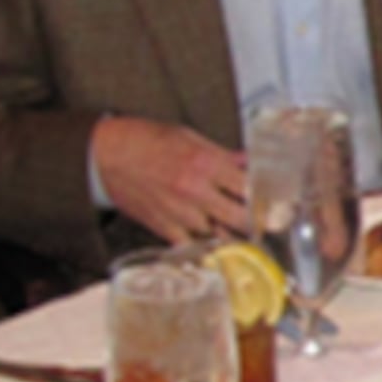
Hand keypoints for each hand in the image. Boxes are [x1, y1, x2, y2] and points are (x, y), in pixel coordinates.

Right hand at [94, 116, 250, 240]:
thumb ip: (221, 154)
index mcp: (206, 163)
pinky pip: (192, 244)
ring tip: (241, 234)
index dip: (265, 198)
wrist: (106, 154)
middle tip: (265, 224)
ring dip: (230, 234)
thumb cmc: (145, 139)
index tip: (275, 203)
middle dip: (255, 222)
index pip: (249, 188)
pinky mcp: (163, 226)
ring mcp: (180, 212)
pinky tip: (212, 244)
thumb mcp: (188, 136)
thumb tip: (247, 162)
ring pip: (219, 234)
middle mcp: (196, 191)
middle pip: (240, 218)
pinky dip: (203, 245)